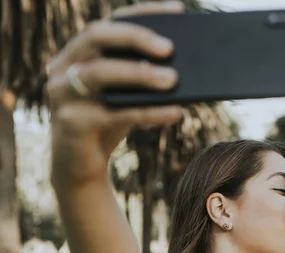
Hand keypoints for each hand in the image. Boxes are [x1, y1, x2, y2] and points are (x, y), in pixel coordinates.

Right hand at [47, 1, 184, 189]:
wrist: (81, 170)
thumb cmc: (107, 126)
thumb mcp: (127, 98)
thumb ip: (145, 81)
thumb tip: (188, 70)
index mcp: (78, 53)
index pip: (110, 22)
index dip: (143, 14)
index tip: (176, 10)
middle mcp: (64, 67)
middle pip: (96, 36)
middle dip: (135, 38)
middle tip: (170, 49)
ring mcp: (61, 94)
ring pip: (100, 72)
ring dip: (140, 74)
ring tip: (174, 80)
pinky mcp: (69, 123)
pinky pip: (113, 113)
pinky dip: (147, 112)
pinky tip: (174, 112)